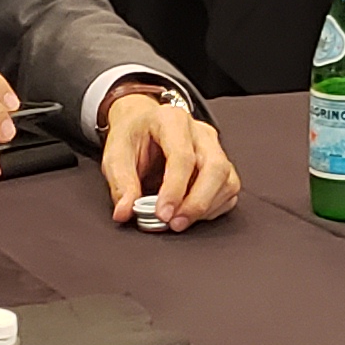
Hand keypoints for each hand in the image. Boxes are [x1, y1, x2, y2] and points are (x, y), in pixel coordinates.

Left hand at [102, 86, 236, 229]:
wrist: (142, 126)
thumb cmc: (133, 136)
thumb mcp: (116, 155)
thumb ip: (121, 183)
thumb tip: (125, 211)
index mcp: (172, 121)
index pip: (183, 157)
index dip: (174, 190)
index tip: (162, 214)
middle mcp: (200, 132)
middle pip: (215, 168)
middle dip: (197, 203)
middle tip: (175, 223)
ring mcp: (214, 148)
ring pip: (227, 180)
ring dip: (206, 208)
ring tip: (179, 221)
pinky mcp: (221, 166)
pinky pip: (228, 191)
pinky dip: (213, 208)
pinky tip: (191, 214)